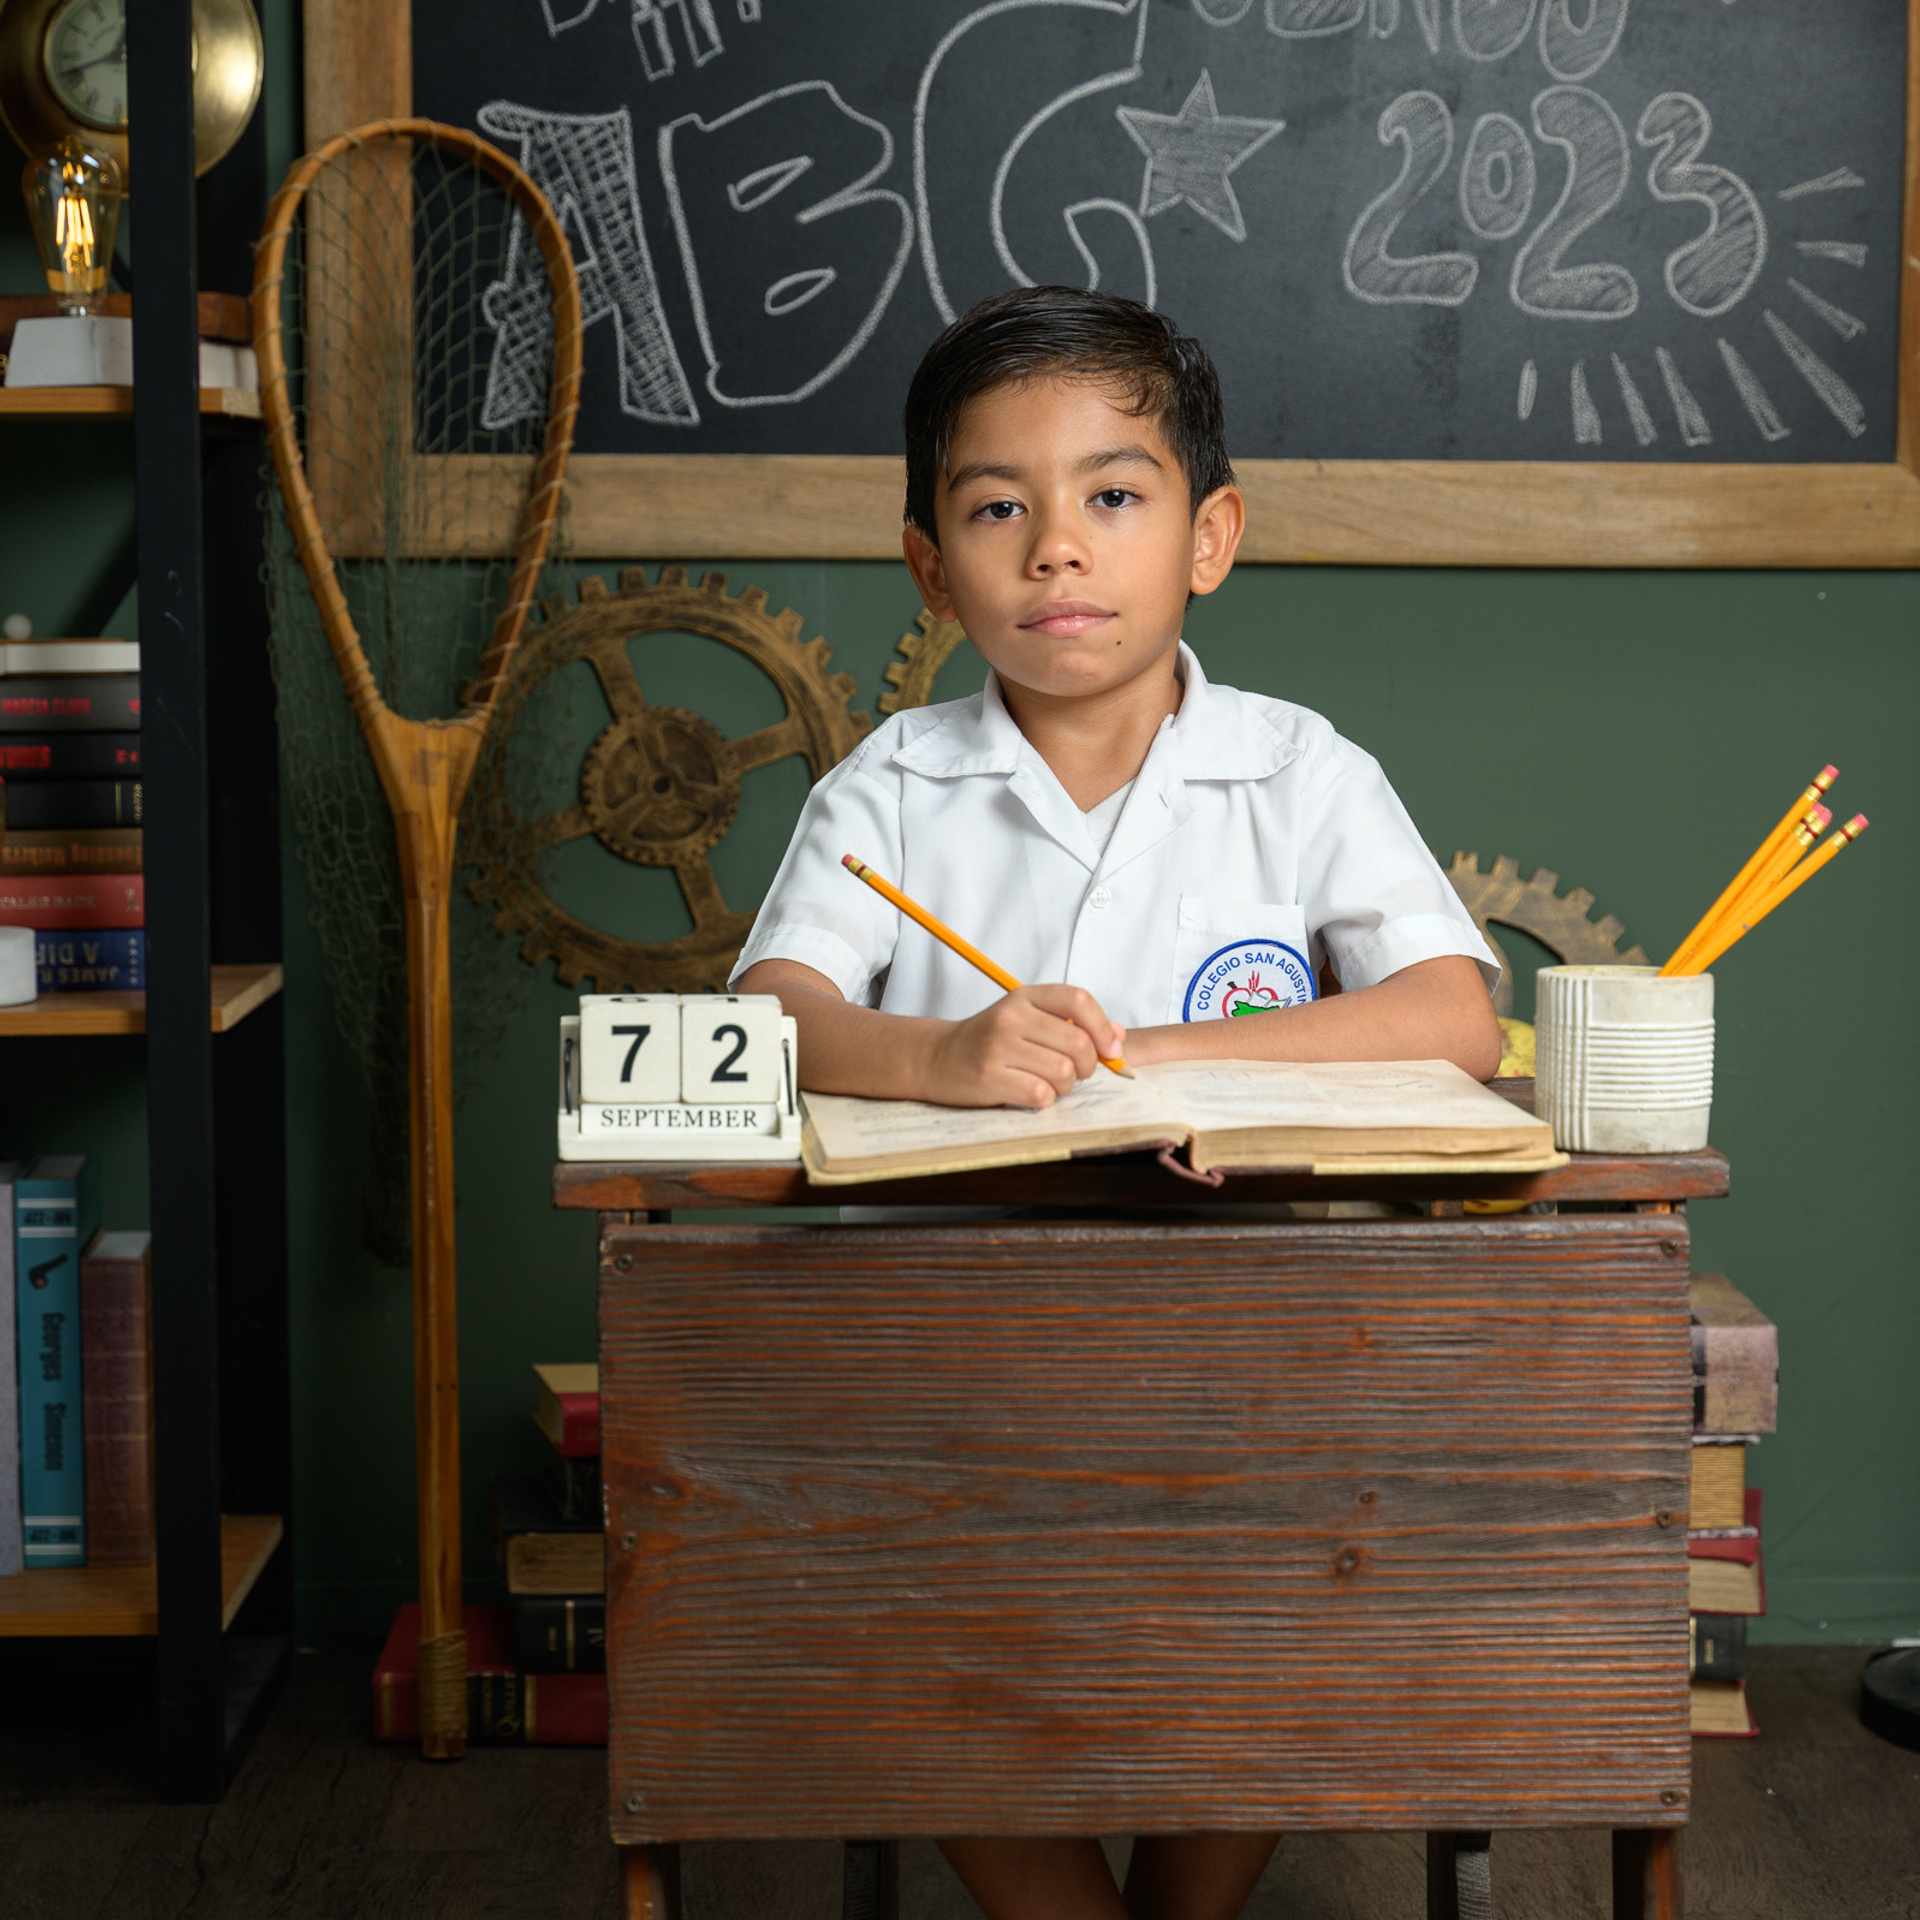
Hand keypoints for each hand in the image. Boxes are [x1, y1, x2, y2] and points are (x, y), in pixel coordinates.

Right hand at [920, 985, 1124, 1109]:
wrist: (937, 1058)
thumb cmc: (990, 1041)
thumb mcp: (1028, 1020)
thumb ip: (1072, 1024)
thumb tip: (1118, 1036)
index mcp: (1024, 997)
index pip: (1078, 1000)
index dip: (1103, 1027)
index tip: (1111, 1050)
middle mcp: (1011, 1017)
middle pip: (1078, 1043)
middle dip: (1087, 1065)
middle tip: (1074, 1072)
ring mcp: (998, 1047)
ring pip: (1064, 1072)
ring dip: (1065, 1086)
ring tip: (1048, 1083)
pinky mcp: (989, 1077)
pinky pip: (1041, 1095)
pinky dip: (1044, 1100)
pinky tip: (1030, 1093)